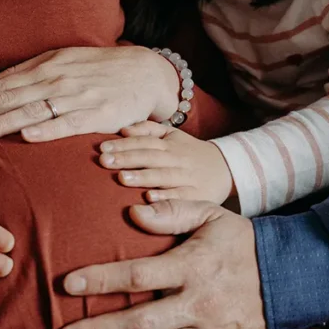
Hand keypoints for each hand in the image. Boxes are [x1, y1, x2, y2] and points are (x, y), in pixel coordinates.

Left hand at [0, 47, 179, 143]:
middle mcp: (53, 80)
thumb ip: (16, 75)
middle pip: (4, 99)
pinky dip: (47, 128)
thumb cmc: (96, 69)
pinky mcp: (98, 114)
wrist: (145, 72)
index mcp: (41, 68)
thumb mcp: (54, 64)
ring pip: (29, 111)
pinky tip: (27, 135)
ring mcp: (75, 97)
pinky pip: (68, 122)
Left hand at [56, 200, 266, 328]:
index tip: (68, 283)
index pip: (139, 275)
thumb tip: (134, 211)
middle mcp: (200, 302)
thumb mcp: (211, 214)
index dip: (101, 279)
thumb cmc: (241, 241)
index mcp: (193, 265)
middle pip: (140, 322)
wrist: (292, 276)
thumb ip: (172, 210)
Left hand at [99, 122, 234, 205]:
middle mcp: (177, 159)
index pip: (143, 143)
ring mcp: (187, 177)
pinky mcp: (197, 195)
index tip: (102, 149)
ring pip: (164, 175)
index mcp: (169, 144)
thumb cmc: (190, 152)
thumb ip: (148, 130)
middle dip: (127, 159)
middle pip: (150, 157)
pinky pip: (181, 196)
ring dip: (143, 177)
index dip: (123, 145)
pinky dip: (166, 197)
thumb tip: (124, 130)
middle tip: (104, 162)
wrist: (227, 168)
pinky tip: (150, 199)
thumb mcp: (172, 135)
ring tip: (122, 178)